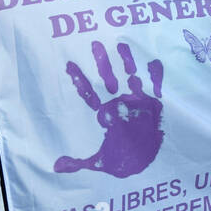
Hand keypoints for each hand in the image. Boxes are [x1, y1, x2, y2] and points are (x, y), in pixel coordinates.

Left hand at [54, 41, 164, 178]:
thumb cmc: (124, 159)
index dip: (79, 79)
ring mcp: (137, 100)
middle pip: (108, 78)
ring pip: (130, 76)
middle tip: (94, 43)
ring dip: (126, 60)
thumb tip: (55, 167)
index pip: (88, 93)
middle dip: (102, 62)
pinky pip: (155, 85)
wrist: (149, 161)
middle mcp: (120, 102)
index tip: (68, 64)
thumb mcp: (100, 162)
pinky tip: (154, 59)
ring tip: (122, 43)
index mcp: (105, 112)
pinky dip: (155, 74)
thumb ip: (78, 163)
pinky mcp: (155, 102)